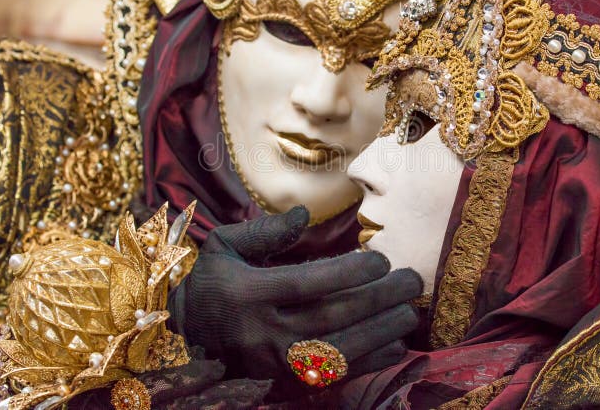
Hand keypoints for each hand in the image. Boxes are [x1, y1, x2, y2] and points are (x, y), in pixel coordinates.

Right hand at [167, 206, 421, 381]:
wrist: (188, 337)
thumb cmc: (214, 283)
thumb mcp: (224, 246)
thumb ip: (265, 231)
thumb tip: (304, 215)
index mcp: (247, 294)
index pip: (306, 284)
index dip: (348, 273)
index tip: (382, 259)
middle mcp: (263, 333)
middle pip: (331, 318)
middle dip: (378, 299)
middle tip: (412, 280)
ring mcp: (275, 364)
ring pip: (339, 352)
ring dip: (382, 333)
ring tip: (410, 311)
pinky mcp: (286, 384)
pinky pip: (336, 378)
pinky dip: (370, 363)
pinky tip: (396, 344)